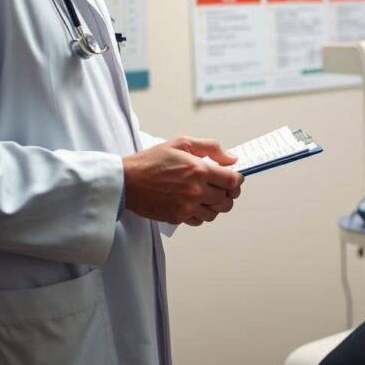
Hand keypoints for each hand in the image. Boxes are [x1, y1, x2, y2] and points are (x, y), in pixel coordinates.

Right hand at [122, 137, 242, 224]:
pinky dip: (202, 213)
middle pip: (227, 199)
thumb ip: (211, 148)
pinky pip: (200, 220)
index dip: (237, 180)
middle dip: (228, 193)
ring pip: (215, 213)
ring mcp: (187, 206)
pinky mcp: (178, 217)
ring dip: (216, 205)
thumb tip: (231, 158)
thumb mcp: (182, 143)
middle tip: (221, 186)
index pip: (233, 181)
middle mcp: (196, 191)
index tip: (234, 177)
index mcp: (199, 170)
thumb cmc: (151, 161)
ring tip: (207, 195)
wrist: (127, 181)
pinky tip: (195, 203)